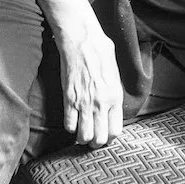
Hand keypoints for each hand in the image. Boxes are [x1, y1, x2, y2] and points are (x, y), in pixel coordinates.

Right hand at [57, 28, 122, 147]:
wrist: (82, 41)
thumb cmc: (100, 51)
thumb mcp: (115, 72)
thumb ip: (114, 91)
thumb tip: (112, 103)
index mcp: (115, 96)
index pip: (115, 130)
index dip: (110, 137)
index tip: (106, 135)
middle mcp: (101, 103)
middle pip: (100, 139)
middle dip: (96, 143)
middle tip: (93, 139)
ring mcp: (84, 103)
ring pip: (83, 136)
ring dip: (82, 138)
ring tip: (82, 134)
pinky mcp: (69, 99)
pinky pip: (68, 124)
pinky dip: (70, 127)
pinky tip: (72, 121)